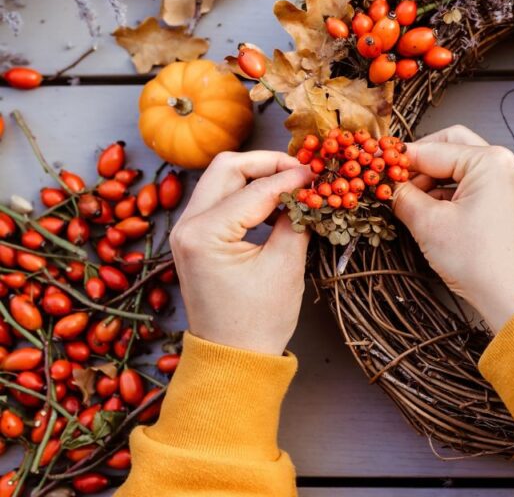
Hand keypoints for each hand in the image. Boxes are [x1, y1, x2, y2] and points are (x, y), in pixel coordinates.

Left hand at [168, 151, 313, 354]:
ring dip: (257, 175)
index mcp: (205, 233)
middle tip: (303, 170)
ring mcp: (187, 230)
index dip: (292, 177)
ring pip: (221, 178)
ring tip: (293, 184)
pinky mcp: (195, 238)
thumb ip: (296, 218)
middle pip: (227, 167)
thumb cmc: (258, 320)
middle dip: (268, 163)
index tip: (320, 172)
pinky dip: (248, 193)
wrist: (232, 357)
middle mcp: (187, 225)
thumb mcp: (285, 265)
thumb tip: (309, 187)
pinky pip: (220, 199)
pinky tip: (275, 203)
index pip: (256, 189)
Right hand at [393, 126, 513, 331]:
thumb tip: (387, 185)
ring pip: (460, 168)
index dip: (400, 160)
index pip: (433, 149)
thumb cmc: (483, 263)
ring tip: (408, 203)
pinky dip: (449, 195)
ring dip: (432, 181)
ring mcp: (508, 185)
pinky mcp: (507, 204)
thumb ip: (404, 197)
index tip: (376, 167)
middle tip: (395, 182)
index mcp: (489, 161)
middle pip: (451, 147)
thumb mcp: (430, 225)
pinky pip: (472, 187)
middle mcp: (504, 166)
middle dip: (420, 164)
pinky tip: (429, 212)